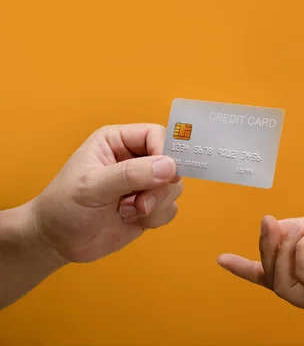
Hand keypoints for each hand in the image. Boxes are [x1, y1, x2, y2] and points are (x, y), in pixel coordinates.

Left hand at [32, 124, 183, 262]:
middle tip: (140, 201)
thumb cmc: (64, 206)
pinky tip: (131, 220)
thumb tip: (169, 167)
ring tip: (128, 211)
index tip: (164, 175)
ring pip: (174, 188)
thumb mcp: (92, 185)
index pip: (156, 135)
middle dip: (160, 186)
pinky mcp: (150, 206)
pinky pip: (170, 208)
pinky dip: (155, 218)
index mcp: (118, 141)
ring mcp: (144, 184)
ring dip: (156, 204)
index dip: (165, 152)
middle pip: (171, 163)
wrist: (57, 242)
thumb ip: (130, 174)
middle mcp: (135, 159)